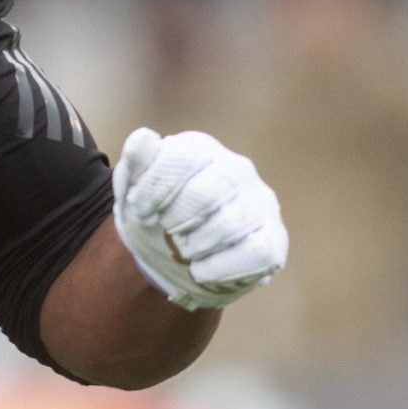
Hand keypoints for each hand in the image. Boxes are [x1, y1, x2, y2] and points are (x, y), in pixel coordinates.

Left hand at [113, 127, 287, 311]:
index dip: (153, 189)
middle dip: (175, 221)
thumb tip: (143, 139)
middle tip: (168, 233)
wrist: (176, 257)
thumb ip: (137, 162)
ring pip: (230, 224)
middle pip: (205, 193)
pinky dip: (219, 267)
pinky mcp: (274, 239)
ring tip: (185, 250)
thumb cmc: (157, 214)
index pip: (179, 158)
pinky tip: (200, 269)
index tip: (141, 211)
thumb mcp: (133, 188)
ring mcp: (260, 204)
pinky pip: (255, 253)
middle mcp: (237, 169)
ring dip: (195, 246)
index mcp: (200, 150)